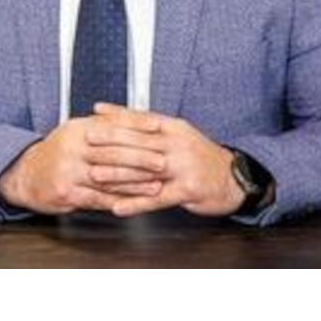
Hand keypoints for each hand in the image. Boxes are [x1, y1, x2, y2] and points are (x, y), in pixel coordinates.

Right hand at [0, 114, 166, 214]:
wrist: (26, 175)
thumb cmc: (57, 152)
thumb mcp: (76, 131)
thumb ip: (103, 124)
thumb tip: (135, 116)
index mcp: (78, 129)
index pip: (112, 125)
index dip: (137, 126)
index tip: (158, 128)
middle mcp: (72, 148)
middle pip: (113, 151)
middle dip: (142, 157)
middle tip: (163, 161)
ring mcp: (68, 171)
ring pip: (108, 177)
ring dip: (135, 183)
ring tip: (155, 185)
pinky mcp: (66, 193)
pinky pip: (97, 197)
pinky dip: (118, 201)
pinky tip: (132, 202)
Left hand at [89, 104, 246, 217]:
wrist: (234, 178)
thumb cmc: (201, 158)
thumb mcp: (181, 136)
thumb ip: (155, 129)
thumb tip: (126, 117)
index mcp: (175, 128)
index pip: (142, 119)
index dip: (118, 115)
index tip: (95, 112)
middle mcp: (178, 144)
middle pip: (139, 142)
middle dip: (110, 142)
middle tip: (86, 141)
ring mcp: (184, 167)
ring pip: (144, 169)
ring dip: (117, 174)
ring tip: (94, 175)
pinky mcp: (188, 189)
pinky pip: (157, 198)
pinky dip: (136, 204)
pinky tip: (118, 208)